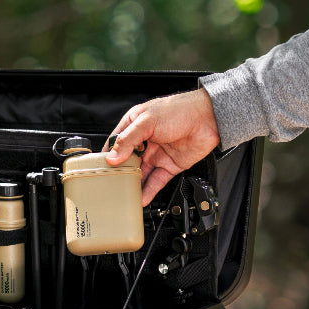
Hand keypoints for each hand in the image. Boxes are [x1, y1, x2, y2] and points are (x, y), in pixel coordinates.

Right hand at [104, 88, 220, 205]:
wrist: (208, 118)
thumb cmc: (180, 110)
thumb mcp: (147, 121)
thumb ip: (128, 140)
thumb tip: (113, 157)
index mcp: (135, 124)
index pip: (116, 142)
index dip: (108, 154)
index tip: (100, 167)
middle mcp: (145, 140)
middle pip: (127, 160)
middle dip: (120, 172)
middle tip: (111, 184)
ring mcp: (157, 153)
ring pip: (141, 173)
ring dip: (134, 184)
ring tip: (124, 196)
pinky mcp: (170, 165)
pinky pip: (157, 181)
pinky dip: (149, 191)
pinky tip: (142, 198)